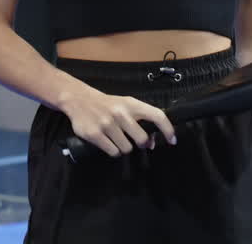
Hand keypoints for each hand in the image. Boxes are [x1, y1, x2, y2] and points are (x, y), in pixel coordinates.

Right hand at [57, 87, 177, 157]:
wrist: (79, 99)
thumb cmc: (108, 104)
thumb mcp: (125, 106)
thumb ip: (140, 121)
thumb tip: (152, 143)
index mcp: (131, 104)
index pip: (157, 115)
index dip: (168, 129)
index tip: (172, 140)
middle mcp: (120, 113)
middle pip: (142, 139)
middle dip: (141, 144)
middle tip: (134, 140)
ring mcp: (107, 124)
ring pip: (127, 149)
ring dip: (124, 147)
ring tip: (116, 138)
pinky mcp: (95, 134)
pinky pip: (113, 152)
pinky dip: (113, 151)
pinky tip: (108, 142)